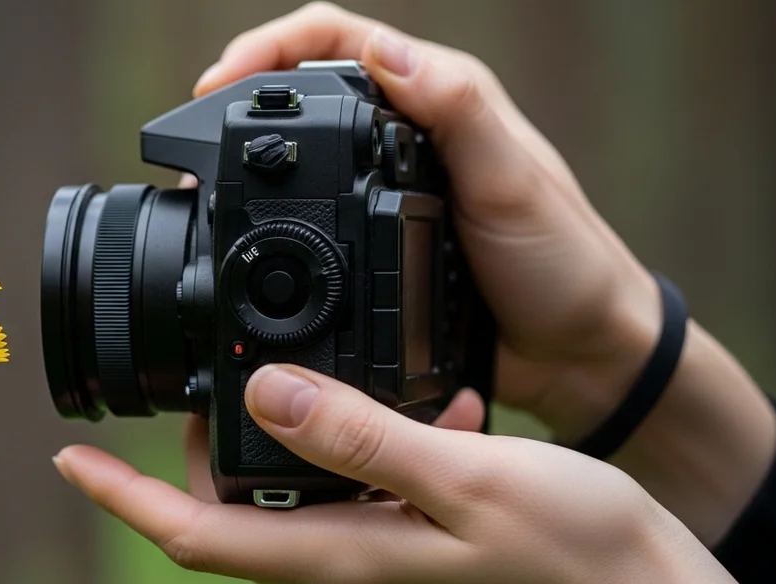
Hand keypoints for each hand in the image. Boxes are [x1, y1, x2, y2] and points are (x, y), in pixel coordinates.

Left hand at [53, 365, 775, 583]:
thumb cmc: (576, 553)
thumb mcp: (463, 476)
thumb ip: (358, 435)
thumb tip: (264, 393)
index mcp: (342, 562)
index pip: (196, 535)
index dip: (123, 497)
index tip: (69, 459)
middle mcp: (345, 582)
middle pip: (237, 514)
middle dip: (210, 450)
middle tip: (216, 381)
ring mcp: (379, 580)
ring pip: (301, 503)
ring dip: (305, 441)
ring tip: (338, 381)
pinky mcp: (413, 569)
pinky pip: (361, 506)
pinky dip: (370, 454)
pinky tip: (430, 414)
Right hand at [187, 2, 775, 544]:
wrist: (577, 351)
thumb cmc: (563, 261)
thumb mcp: (511, 182)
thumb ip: (458, 112)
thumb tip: (388, 52)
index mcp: (437, 97)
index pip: (336, 41)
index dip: (268, 50)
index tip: (217, 84)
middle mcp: (408, 133)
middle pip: (304, 88)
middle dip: (240, 99)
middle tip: (198, 141)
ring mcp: (388, 186)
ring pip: (302, 153)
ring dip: (250, 159)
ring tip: (208, 188)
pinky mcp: (378, 239)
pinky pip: (313, 212)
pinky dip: (275, 214)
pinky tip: (253, 237)